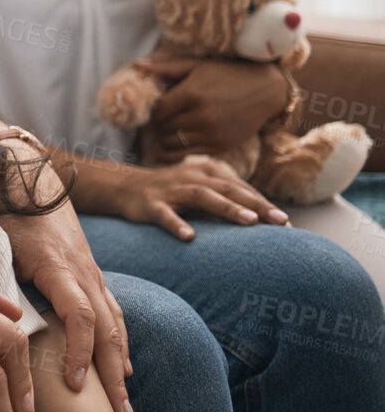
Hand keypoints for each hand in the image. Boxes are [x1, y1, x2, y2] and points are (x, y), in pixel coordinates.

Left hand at [0, 185, 134, 411]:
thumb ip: (6, 282)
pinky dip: (119, 344)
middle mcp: (85, 273)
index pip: (81, 316)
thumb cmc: (9, 214)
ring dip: (122, 366)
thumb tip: (6, 324)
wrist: (30, 179)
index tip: (74, 384)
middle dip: (115, 375)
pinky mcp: (92, 275)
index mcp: (60, 267)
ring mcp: (93, 274)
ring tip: (125, 404)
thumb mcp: (1, 245)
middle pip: (109, 329)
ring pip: (116, 324)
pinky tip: (123, 368)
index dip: (80, 352)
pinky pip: (113, 314)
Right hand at [106, 155, 288, 239]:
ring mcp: (171, 190)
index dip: (264, 205)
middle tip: (282, 221)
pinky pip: (165, 214)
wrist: (124, 187)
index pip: (241, 189)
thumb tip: (261, 221)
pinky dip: (177, 224)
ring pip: (203, 196)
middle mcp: (192, 177)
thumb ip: (226, 202)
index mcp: (207, 173)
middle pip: (229, 189)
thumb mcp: (200, 192)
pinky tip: (190, 237)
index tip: (287, 224)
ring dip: (228, 208)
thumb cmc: (172, 193)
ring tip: (250, 222)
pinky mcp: (150, 204)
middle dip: (257, 205)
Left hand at [135, 56, 288, 158]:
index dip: (154, 111)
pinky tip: (181, 141)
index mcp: (192, 94)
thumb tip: (136, 65)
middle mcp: (202, 116)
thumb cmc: (228, 75)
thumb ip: (166, 67)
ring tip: (173, 129)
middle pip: (163, 128)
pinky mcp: (222, 147)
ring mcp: (213, 134)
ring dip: (168, 138)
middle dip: (160, 125)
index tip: (159, 108)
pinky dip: (179, 150)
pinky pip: (188, 154)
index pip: (157, 111)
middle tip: (165, 120)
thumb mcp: (197, 66)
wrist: (267, 91)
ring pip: (172, 143)